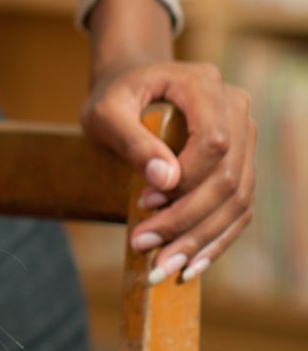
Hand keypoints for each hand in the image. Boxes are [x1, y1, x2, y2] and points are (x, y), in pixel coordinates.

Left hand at [83, 56, 254, 283]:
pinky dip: (217, 239)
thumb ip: (131, 140)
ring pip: (239, 198)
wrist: (130, 88)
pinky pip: (239, 208)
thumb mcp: (105, 112)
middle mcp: (235, 109)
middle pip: (228, 176)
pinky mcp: (241, 164)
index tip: (145, 202)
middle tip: (150, 249)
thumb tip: (165, 181)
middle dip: (189, 220)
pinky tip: (191, 264)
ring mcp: (244, 137)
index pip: (214, 142)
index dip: (186, 179)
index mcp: (204, 85)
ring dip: (203, 238)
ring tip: (166, 265)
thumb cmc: (114, 97)